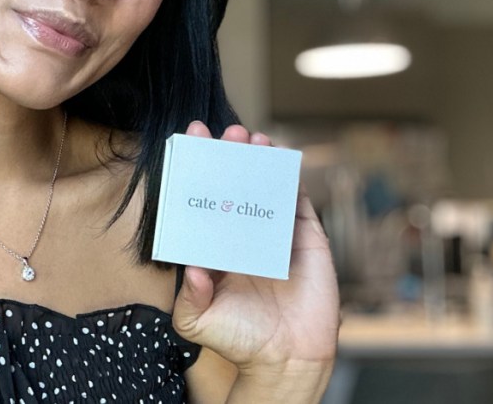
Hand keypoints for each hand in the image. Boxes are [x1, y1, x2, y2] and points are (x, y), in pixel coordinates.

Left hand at [171, 122, 338, 378]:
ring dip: (257, 158)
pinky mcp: (304, 236)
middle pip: (231, 183)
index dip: (196, 170)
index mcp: (212, 244)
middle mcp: (240, 232)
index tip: (189, 141)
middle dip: (227, 154)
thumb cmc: (239, 339)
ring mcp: (272, 232)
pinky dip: (289, 177)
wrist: (287, 359)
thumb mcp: (197, 321)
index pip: (201, 198)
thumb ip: (188, 297)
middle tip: (225, 133)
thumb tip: (189, 268)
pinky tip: (279, 158)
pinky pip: (296, 200)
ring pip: (262, 185)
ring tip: (250, 137)